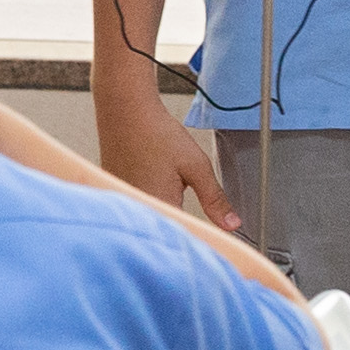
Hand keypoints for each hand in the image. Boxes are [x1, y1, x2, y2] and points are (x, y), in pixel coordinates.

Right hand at [95, 91, 236, 229]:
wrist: (125, 112)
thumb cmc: (156, 133)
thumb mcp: (196, 166)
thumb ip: (214, 199)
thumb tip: (231, 224)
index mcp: (160, 207)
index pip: (185, 235)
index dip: (200, 237)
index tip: (212, 235)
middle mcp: (139, 209)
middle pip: (167, 228)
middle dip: (181, 223)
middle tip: (179, 190)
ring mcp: (126, 203)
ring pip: (154, 217)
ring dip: (165, 210)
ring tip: (162, 178)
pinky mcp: (118, 195)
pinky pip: (140, 207)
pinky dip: (150, 199)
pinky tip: (150, 178)